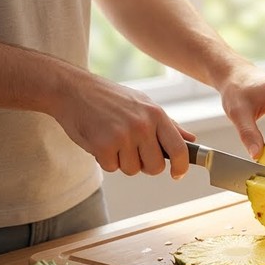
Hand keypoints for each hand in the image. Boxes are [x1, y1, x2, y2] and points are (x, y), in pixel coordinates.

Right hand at [50, 72, 195, 178]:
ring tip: (113, 140)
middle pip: (156, 167)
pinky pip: (112, 168)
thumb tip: (191, 139)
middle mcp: (143, 125)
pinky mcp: (103, 145)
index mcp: (156, 115)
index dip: (181, 167)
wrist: (72, 89)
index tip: (177, 174)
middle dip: (145, 165)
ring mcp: (123, 136)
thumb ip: (169, 124)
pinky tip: (100, 141)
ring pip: (132, 169)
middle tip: (133, 152)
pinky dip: (105, 160)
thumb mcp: (144, 103)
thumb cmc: (110, 98)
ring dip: (122, 161)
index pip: (180, 149)